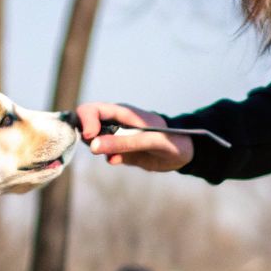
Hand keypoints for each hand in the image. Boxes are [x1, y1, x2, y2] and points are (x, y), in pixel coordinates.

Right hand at [76, 101, 194, 172]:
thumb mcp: (149, 140)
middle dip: (87, 137)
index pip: (92, 109)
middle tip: (96, 148)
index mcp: (122, 112)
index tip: (90, 137)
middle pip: (87, 124)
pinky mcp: (121, 151)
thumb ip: (123, 142)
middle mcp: (116, 123)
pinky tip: (118, 160)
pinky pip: (106, 154)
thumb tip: (93, 146)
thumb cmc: (171, 139)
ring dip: (98, 149)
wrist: (185, 153)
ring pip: (94, 140)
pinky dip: (108, 158)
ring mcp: (117, 137)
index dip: (85, 121)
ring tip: (114, 154)